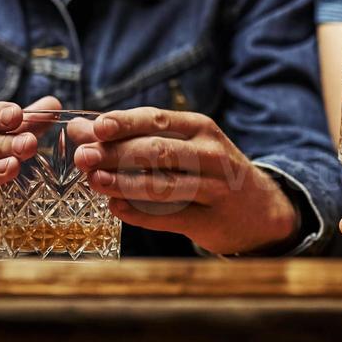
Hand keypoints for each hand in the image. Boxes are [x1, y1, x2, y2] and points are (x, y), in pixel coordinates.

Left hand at [72, 109, 300, 254]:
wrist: (261, 210)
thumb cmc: (209, 169)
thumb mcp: (183, 144)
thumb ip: (135, 137)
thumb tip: (80, 129)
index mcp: (201, 129)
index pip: (157, 120)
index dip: (124, 123)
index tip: (95, 127)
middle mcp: (211, 155)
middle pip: (157, 152)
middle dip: (117, 154)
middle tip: (84, 158)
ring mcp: (214, 190)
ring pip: (164, 185)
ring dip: (125, 183)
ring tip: (96, 182)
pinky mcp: (211, 222)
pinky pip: (171, 218)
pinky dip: (140, 214)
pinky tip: (116, 208)